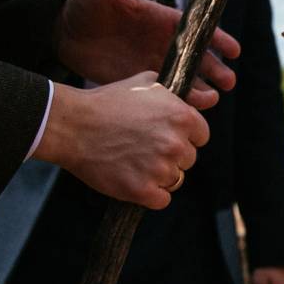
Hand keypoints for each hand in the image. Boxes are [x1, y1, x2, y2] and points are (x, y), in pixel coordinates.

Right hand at [32, 72, 207, 207]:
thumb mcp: (148, 83)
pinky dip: (150, 194)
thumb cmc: (108, 101)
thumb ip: (182, 91)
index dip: (183, 136)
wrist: (74, 125)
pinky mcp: (142, 190)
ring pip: (175, 180)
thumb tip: (210, 98)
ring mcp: (160, 168)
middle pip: (188, 160)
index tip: (164, 136)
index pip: (201, 136)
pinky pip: (161, 200)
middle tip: (144, 148)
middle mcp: (176, 143)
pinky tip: (134, 180)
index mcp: (182, 117)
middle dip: (170, 156)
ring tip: (135, 162)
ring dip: (159, 175)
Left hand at [51, 0, 237, 106]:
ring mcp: (151, 64)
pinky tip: (184, 109)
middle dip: (215, 70)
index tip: (234, 50)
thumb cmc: (87, 2)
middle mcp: (162, 43)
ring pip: (184, 79)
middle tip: (228, 82)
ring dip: (200, 90)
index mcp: (162, 19)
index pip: (197, 30)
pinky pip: (163, 95)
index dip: (217, 39)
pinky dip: (176, 102)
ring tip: (211, 100)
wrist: (62, 31)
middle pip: (198, 59)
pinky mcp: (137, 83)